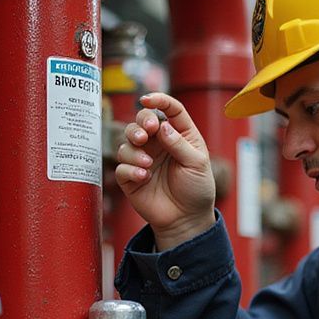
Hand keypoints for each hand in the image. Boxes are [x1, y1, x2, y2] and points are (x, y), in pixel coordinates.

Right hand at [114, 92, 215, 249]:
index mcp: (178, 134)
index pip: (169, 109)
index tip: (147, 100)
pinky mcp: (131, 177)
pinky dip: (130, 169)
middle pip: (141, 121)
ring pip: (126, 141)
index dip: (158, 100)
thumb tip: (162, 125)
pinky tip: (144, 177)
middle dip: (140, 124)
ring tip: (148, 164)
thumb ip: (179, 144)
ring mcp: (143, 158)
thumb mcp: (197, 164)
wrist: (187, 219)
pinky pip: (121, 166)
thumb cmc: (196, 189)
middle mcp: (159, 143)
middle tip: (145, 135)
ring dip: (134, 149)